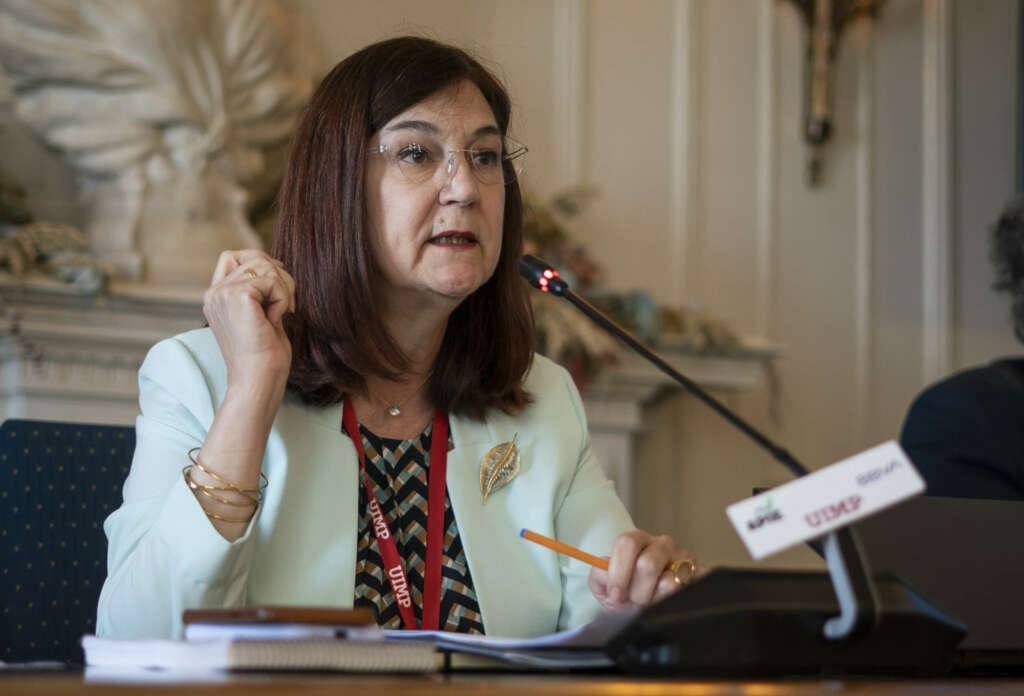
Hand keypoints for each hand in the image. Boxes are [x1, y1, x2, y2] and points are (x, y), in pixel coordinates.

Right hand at [203, 249, 295, 393]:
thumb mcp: (261, 315)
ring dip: (283, 290)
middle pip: (255, 258)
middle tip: (288, 307)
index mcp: (216, 297)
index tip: (279, 288)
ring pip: (266, 266)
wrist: (258, 381)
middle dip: (280, 278)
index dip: (260, 263)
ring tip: (279, 316)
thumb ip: (260, 291)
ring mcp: (223, 293)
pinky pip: (273, 281)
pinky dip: (283, 299)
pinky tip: (275, 320)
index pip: (233, 256)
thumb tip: (276, 264)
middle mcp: (214, 293)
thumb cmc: (264, 357)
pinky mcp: (238, 296)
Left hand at [588, 530, 702, 610]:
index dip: (619, 571)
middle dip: (637, 591)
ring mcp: (683, 558)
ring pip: (669, 582)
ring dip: (655, 600)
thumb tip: (605, 574)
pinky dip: (673, 602)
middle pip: (647, 564)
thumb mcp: (607, 588)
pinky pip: (687, 590)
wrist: (653, 607)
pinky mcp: (700, 573)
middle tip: (634, 600)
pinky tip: (667, 601)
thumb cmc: (629, 595)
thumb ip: (599, 578)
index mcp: (638, 541)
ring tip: (651, 602)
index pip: (627, 542)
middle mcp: (662, 544)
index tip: (615, 592)